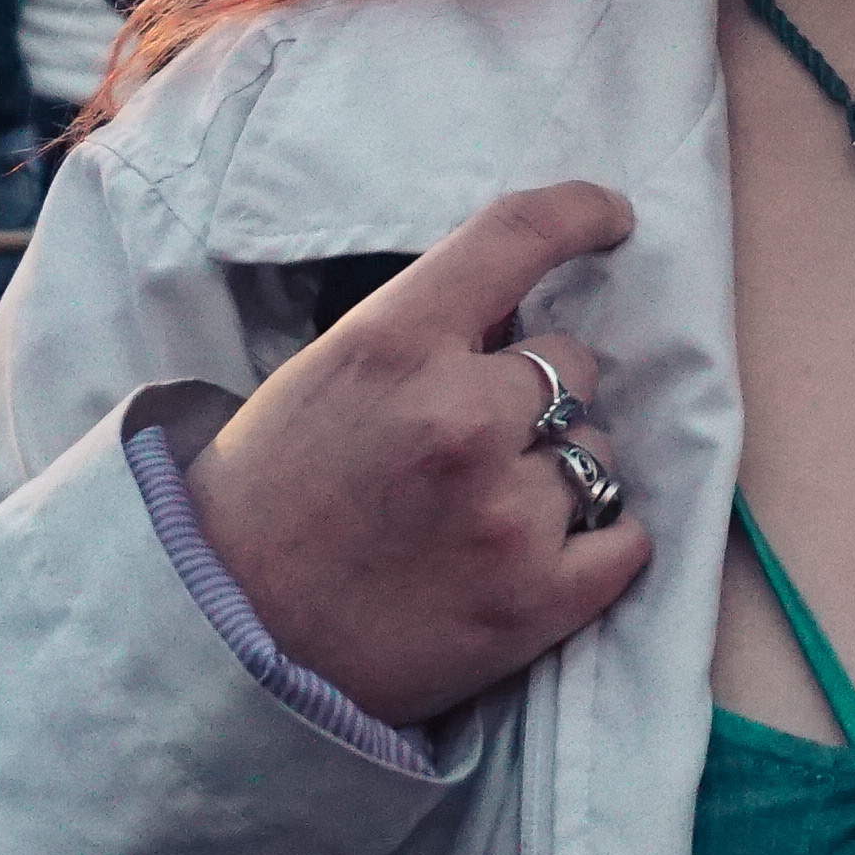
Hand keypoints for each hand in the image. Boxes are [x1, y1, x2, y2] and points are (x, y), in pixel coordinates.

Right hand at [190, 182, 652, 715]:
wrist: (227, 642)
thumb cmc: (268, 501)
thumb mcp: (327, 377)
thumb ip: (424, 339)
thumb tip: (513, 312)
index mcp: (396, 343)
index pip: (518, 235)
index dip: (580, 213)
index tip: (612, 217)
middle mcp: (462, 416)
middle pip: (576, 362)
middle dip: (539, 394)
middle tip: (477, 442)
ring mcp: (507, 511)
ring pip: (599, 453)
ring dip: (559, 473)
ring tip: (483, 513)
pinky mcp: (540, 599)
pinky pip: (627, 539)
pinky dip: (597, 545)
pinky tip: (537, 555)